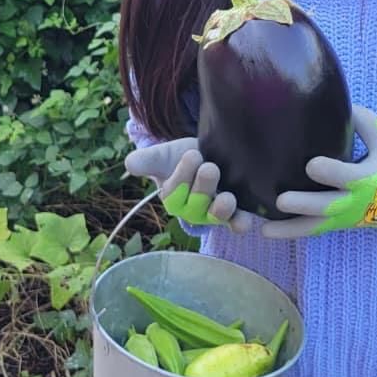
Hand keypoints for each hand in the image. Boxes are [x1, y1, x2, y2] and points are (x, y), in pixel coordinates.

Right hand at [123, 137, 255, 232]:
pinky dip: (241, 223)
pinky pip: (236, 220)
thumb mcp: (164, 155)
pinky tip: (247, 222)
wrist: (206, 154)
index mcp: (172, 197)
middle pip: (196, 204)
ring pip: (216, 215)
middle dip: (203, 187)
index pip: (175, 192)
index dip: (183, 176)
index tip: (193, 155)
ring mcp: (213, 211)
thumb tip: (130, 163)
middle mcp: (193, 209)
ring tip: (228, 198)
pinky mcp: (234, 211)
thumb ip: (149, 160)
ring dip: (222, 209)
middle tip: (210, 168)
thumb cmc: (179, 157)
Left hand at [260, 106, 376, 239]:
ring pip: (316, 226)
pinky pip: (313, 230)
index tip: (311, 165)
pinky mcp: (338, 223)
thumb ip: (364, 122)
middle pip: (327, 207)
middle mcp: (355, 202)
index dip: (331, 172)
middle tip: (281, 201)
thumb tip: (333, 102)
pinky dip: (292, 231)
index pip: (348, 177)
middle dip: (305, 205)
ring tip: (264, 229)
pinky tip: (266, 230)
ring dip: (290, 228)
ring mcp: (345, 217)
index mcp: (370, 180)